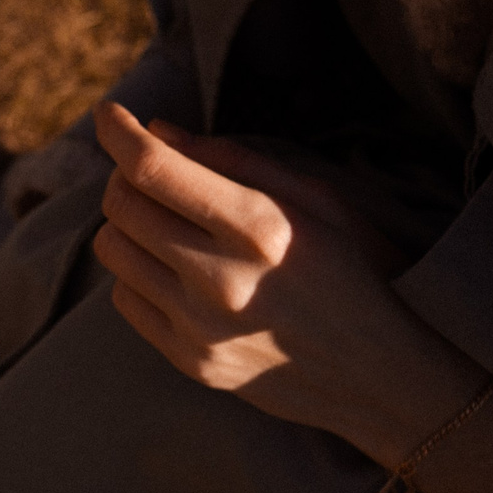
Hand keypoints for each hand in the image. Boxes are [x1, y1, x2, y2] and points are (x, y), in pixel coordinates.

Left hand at [90, 103, 484, 455]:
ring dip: (125, 223)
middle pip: (121, 204)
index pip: (153, 168)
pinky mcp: (189, 361)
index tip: (109, 112)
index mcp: (260, 228)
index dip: (117, 131)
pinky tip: (176, 269)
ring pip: (112, 248)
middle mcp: (222, 279)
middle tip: (149, 170)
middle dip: (123, 173)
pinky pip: (124, 298)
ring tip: (165, 220)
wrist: (382, 379)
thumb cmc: (356, 274)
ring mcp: (200, 326)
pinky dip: (137, 272)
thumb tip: (158, 131)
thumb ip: (236, 160)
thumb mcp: (319, 202)